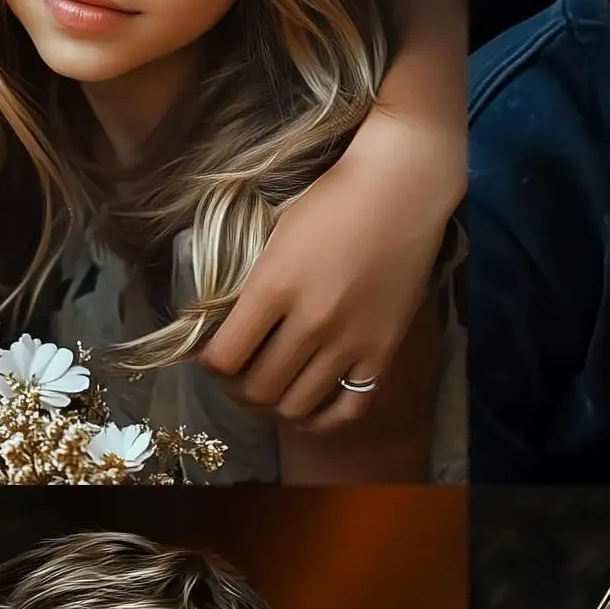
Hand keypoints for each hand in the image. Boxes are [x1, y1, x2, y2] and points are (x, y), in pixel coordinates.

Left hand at [199, 141, 456, 431]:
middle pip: (257, 389)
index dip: (209, 364)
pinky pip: (347, 409)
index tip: (211, 357)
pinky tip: (308, 406)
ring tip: (272, 389)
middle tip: (239, 376)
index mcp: (275, 285)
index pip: (224, 356)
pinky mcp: (383, 352)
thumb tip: (224, 325)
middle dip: (237, 389)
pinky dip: (321, 418)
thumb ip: (251, 285)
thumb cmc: (332, 200)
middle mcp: (311, 322)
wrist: (401, 190)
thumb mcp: (275, 234)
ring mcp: (351, 341)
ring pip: (297, 406)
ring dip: (274, 406)